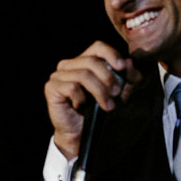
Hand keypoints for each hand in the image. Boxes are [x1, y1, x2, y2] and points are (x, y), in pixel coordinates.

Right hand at [44, 41, 140, 157]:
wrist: (80, 133)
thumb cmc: (98, 111)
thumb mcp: (119, 93)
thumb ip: (127, 78)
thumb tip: (129, 63)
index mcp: (84, 61)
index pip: (97, 47)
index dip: (111, 54)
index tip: (122, 67)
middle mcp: (69, 65)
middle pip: (92, 61)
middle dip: (108, 77)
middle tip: (116, 93)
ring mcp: (58, 75)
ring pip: (83, 74)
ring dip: (99, 91)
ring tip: (108, 106)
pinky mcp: (52, 88)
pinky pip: (72, 87)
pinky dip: (82, 98)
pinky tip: (82, 107)